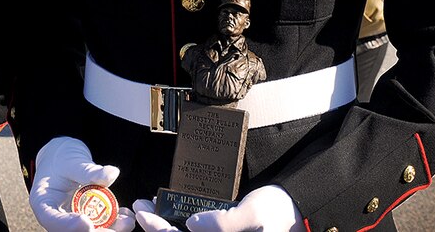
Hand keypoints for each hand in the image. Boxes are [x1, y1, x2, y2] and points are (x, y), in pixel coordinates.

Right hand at [29, 136, 134, 231]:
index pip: (51, 219)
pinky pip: (100, 226)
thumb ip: (88, 170)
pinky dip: (114, 224)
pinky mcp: (87, 221)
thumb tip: (111, 174)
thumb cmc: (62, 158)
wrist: (64, 159)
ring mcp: (72, 221)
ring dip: (109, 230)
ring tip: (127, 221)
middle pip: (72, 231)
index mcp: (43, 203)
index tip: (87, 222)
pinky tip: (127, 217)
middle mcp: (56, 217)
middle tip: (114, 229)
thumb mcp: (72, 160)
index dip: (68, 225)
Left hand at [134, 186, 302, 231]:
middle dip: (156, 228)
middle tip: (138, 206)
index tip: (145, 217)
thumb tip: (193, 225)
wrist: (296, 208)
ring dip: (164, 224)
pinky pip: (194, 230)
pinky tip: (167, 207)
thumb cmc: (278, 213)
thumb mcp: (253, 215)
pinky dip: (177, 221)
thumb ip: (224, 223)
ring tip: (146, 205)